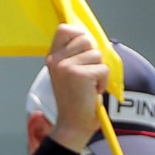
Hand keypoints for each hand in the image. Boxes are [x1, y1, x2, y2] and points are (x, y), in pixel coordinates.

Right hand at [44, 24, 106, 152]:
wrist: (73, 126)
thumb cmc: (76, 100)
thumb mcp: (71, 72)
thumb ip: (77, 53)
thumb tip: (92, 36)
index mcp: (52, 58)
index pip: (65, 29)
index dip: (79, 35)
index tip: (83, 51)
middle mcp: (55, 61)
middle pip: (86, 39)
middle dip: (93, 56)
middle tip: (86, 74)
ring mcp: (65, 67)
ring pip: (97, 54)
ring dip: (99, 71)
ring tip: (89, 85)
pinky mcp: (78, 75)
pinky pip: (103, 69)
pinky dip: (103, 82)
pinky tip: (92, 92)